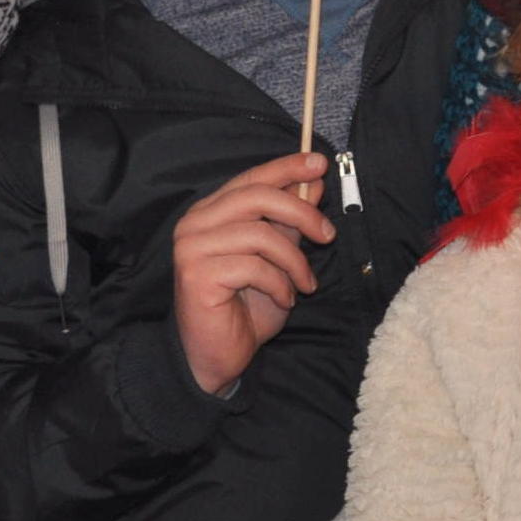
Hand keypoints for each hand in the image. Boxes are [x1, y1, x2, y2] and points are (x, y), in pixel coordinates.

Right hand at [173, 153, 332, 394]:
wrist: (219, 357)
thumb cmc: (246, 308)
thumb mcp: (279, 259)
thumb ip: (291, 222)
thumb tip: (314, 184)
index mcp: (212, 212)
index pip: (251, 179)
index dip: (286, 168)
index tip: (319, 164)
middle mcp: (195, 223)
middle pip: (257, 197)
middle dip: (301, 213)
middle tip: (328, 236)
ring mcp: (192, 248)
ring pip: (260, 234)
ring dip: (294, 261)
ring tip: (304, 285)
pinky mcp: (197, 274)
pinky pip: (254, 267)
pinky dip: (279, 284)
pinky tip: (283, 299)